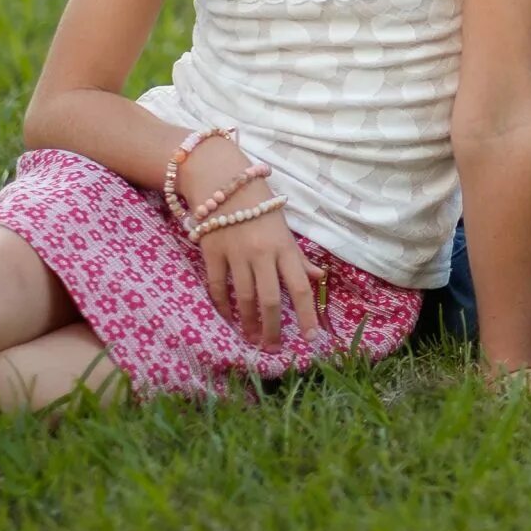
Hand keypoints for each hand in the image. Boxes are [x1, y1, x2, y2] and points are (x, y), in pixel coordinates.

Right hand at [196, 183, 327, 350]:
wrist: (223, 180)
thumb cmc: (259, 206)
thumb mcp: (284, 229)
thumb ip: (298, 257)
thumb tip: (319, 277)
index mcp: (285, 247)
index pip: (300, 287)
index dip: (307, 314)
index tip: (310, 338)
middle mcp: (262, 253)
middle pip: (270, 299)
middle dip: (273, 328)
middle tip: (273, 349)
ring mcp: (236, 253)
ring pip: (243, 297)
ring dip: (248, 322)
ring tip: (252, 339)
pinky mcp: (212, 252)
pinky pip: (217, 286)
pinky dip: (222, 305)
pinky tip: (228, 318)